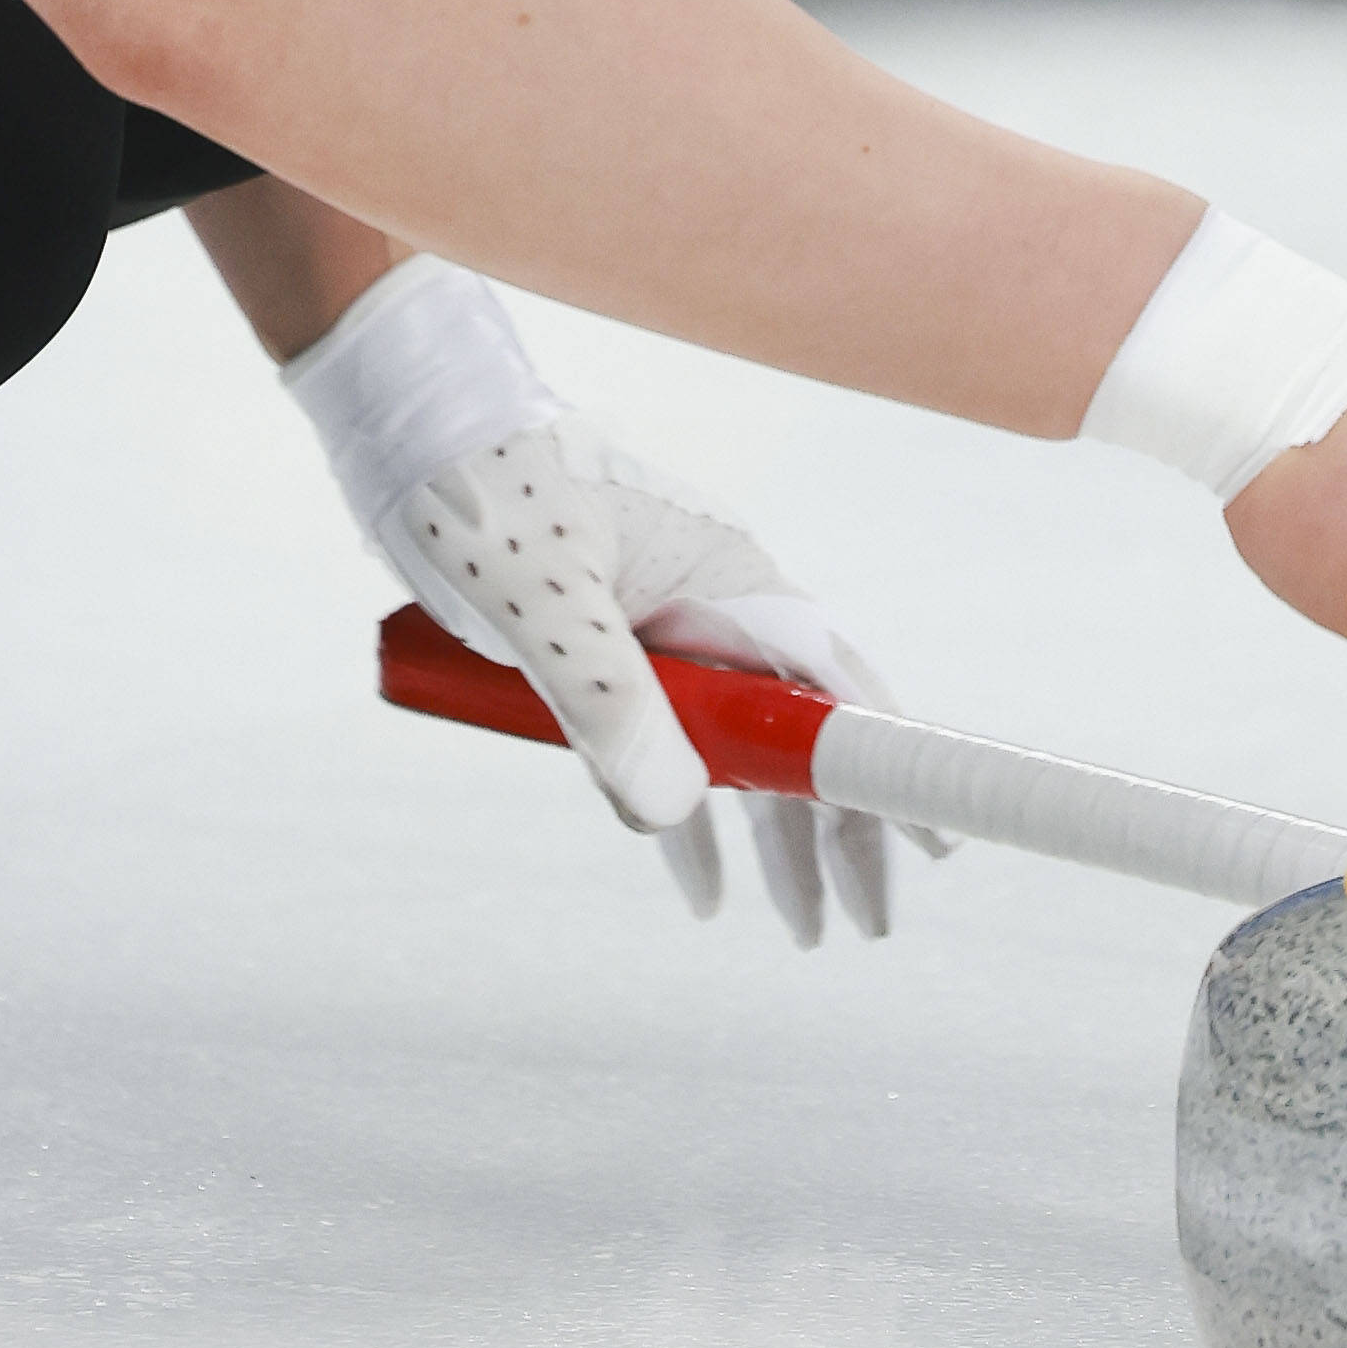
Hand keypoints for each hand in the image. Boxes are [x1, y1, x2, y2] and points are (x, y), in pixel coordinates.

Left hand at [389, 418, 942, 943]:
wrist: (410, 418)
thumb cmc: (482, 488)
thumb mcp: (542, 603)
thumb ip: (607, 703)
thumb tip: (672, 815)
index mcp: (728, 578)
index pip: (836, 686)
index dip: (888, 766)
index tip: (936, 837)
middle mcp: (712, 602)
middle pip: (800, 730)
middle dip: (836, 829)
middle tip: (866, 927)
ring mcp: (663, 625)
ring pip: (740, 746)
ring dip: (770, 834)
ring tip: (802, 929)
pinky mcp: (610, 642)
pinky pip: (668, 742)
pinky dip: (686, 812)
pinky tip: (697, 883)